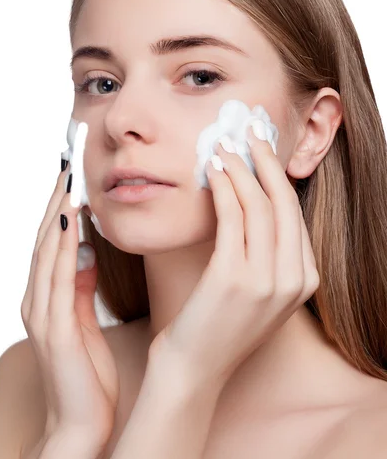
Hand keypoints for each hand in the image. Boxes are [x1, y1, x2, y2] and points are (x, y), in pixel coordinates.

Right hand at [21, 163, 118, 449]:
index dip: (60, 206)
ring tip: (68, 180)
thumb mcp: (84, 322)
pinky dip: (60, 247)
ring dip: (55, 213)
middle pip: (44, 239)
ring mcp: (42, 314)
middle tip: (67, 160)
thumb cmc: (87, 376)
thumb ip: (80, 288)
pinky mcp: (54, 329)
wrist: (80, 425)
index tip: (73, 174)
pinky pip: (57, 278)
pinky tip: (69, 223)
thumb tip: (86, 252)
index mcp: (47, 299)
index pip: (52, 243)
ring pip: (45, 252)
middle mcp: (38, 300)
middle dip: (55, 199)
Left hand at [150, 126, 319, 387]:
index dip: (278, 177)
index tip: (263, 151)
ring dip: (240, 168)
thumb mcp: (257, 289)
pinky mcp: (234, 278)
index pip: (294, 215)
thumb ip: (266, 252)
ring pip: (258, 205)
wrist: (194, 368)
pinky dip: (223, 188)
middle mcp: (293, 279)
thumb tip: (253, 197)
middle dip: (266, 160)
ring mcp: (266, 281)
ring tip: (223, 145)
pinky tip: (211, 170)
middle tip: (250, 132)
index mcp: (305, 281)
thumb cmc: (219, 323)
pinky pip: (232, 218)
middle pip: (283, 202)